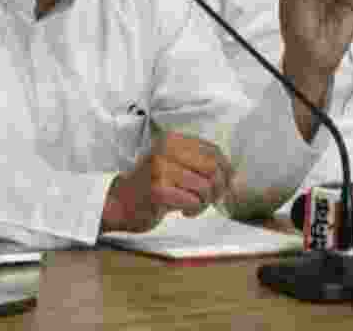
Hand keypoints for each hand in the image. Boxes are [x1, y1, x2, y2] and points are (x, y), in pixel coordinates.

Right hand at [101, 133, 231, 233]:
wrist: (119, 204)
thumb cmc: (151, 188)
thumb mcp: (173, 166)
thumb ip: (199, 165)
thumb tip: (233, 175)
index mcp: (172, 140)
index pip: (214, 151)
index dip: (225, 171)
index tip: (223, 185)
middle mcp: (166, 150)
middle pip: (213, 168)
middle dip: (217, 189)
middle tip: (208, 200)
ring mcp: (161, 169)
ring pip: (205, 187)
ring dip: (204, 203)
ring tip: (192, 207)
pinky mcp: (158, 190)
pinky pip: (192, 201)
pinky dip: (193, 210)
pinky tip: (182, 211)